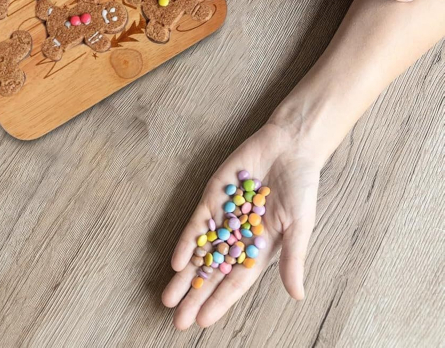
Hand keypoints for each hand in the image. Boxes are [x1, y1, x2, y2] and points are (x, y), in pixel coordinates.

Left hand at [162, 122, 320, 329]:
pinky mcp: (214, 196)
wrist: (289, 148)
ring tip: (168, 297)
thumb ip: (293, 259)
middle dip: (195, 295)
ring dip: (185, 275)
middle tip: (176, 320)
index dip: (219, 302)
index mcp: (260, 249)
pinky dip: (186, 243)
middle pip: (213, 272)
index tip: (202, 322)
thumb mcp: (300, 226)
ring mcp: (224, 217)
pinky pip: (197, 224)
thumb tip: (297, 296)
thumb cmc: (301, 188)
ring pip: (200, 252)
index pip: (235, 283)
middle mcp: (238, 237)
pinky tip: (177, 262)